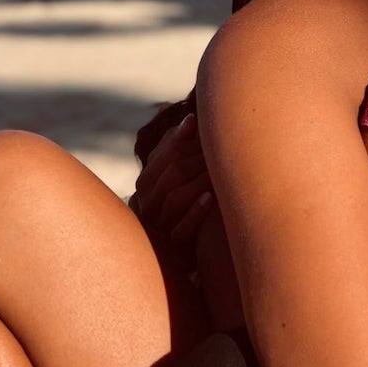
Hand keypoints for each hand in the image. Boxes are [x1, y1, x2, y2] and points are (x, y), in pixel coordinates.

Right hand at [133, 113, 213, 266]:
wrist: (174, 247)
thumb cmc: (177, 199)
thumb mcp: (172, 173)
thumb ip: (177, 147)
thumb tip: (192, 119)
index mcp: (146, 183)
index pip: (164, 155)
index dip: (185, 140)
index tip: (205, 129)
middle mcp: (148, 203)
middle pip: (172, 174)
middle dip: (198, 158)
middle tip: (221, 148)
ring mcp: (160, 226)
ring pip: (176, 198)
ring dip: (200, 181)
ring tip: (219, 170)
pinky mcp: (175, 247)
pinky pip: (183, 229)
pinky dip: (196, 211)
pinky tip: (211, 197)